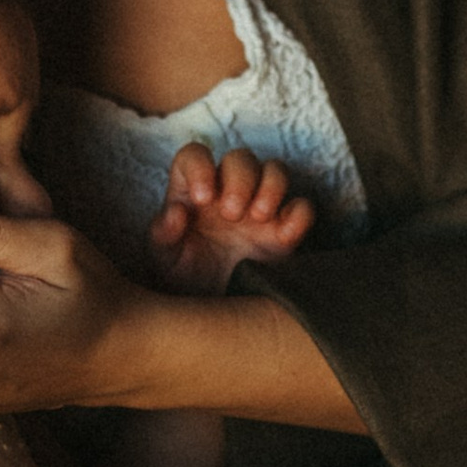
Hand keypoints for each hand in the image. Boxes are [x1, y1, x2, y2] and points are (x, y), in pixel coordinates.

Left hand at [149, 142, 316, 299]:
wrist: (214, 310)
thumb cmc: (186, 275)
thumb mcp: (165, 259)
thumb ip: (163, 234)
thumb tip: (176, 212)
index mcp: (194, 190)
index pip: (195, 156)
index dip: (200, 167)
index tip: (202, 198)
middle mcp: (228, 190)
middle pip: (241, 158)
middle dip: (239, 180)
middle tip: (231, 214)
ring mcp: (260, 206)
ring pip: (276, 170)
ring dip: (271, 187)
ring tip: (258, 218)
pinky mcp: (285, 229)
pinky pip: (302, 207)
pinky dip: (299, 214)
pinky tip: (284, 235)